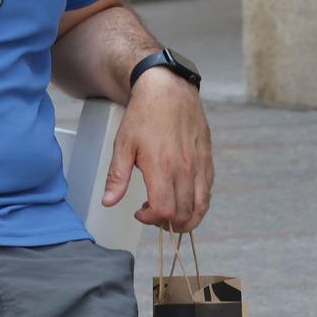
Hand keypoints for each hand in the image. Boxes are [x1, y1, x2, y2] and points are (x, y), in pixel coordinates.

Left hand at [106, 69, 212, 231]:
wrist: (168, 92)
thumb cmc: (143, 117)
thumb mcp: (122, 145)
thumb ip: (117, 177)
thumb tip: (108, 202)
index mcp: (162, 167)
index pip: (164, 210)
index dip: (151, 219)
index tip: (140, 212)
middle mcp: (185, 170)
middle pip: (184, 214)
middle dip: (167, 223)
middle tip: (152, 215)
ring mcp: (200, 166)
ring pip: (201, 207)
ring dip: (186, 219)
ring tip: (169, 216)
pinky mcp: (208, 161)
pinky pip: (208, 192)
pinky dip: (198, 204)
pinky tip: (183, 199)